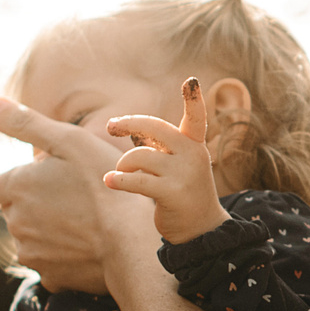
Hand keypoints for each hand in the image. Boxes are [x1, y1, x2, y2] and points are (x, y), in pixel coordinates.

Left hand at [0, 94, 158, 285]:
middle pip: (13, 211)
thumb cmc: (105, 184)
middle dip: (33, 203)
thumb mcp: (69, 141)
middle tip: (73, 196)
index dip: (6, 182)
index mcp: (15, 187)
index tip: (33, 181)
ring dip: (47, 229)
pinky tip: (89, 244)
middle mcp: (15, 222)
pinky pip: (50, 262)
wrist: (133, 243)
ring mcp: (31, 253)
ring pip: (30, 237)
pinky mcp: (50, 278)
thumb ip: (24, 123)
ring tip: (84, 220)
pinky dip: (63, 255)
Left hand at [107, 77, 232, 244]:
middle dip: (128, 123)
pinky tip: (109, 181)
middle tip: (111, 126)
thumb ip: (157, 145)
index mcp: (194, 145)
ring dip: (124, 164)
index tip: (190, 81)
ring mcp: (184, 173)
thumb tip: (124, 125)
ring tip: (120, 174)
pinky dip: (118, 179)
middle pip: (154, 127)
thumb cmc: (181, 192)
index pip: (196, 117)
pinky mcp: (172, 193)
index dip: (194, 99)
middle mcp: (193, 155)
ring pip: (140, 155)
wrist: (201, 230)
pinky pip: (136, 180)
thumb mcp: (175, 164)